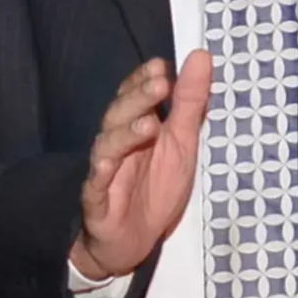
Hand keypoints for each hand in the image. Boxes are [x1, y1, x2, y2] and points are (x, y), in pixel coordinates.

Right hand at [72, 53, 213, 282]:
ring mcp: (105, 171)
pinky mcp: (97, 201)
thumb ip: (190, 102)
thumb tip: (202, 55)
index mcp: (135, 127)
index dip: (143, 80)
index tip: (160, 66)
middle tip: (160, 85)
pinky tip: (109, 163)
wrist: (134, 241)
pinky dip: (101, 172)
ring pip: (107, 145)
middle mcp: (117, 143)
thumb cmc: (155, 187)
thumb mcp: (182, 143)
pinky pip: (96, 184)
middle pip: (120, 115)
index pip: (134, 94)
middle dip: (139, 99)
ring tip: (148, 124)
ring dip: (125, 133)